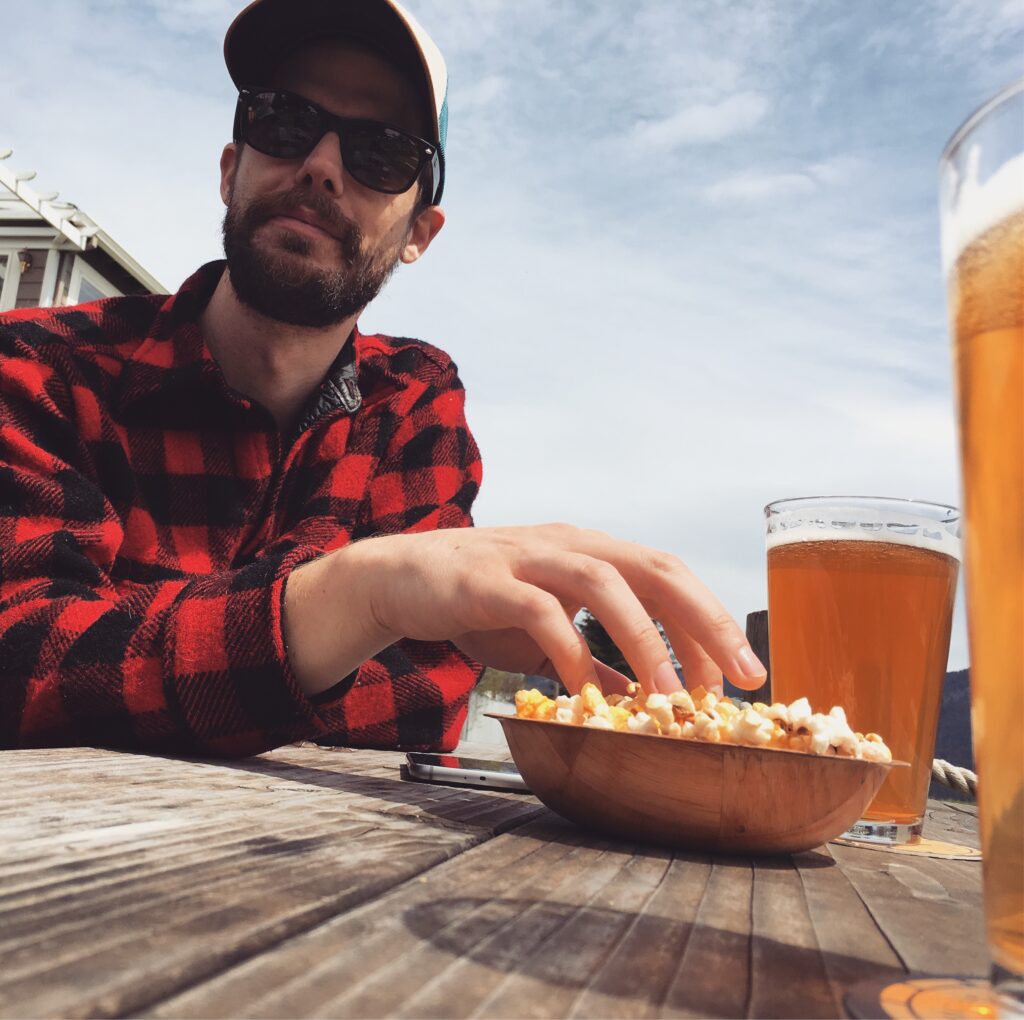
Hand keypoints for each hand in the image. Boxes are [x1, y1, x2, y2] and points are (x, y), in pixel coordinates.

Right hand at [295, 523, 766, 697]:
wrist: (398, 578)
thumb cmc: (479, 604)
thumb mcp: (548, 633)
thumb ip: (594, 660)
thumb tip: (641, 698)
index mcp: (591, 551)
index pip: (668, 577)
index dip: (712, 621)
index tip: (744, 674)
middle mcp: (570, 544)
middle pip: (654, 569)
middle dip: (705, 622)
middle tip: (741, 678)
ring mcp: (529, 557)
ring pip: (603, 582)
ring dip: (645, 639)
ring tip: (672, 695)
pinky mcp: (488, 580)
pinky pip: (540, 612)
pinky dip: (569, 650)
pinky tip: (584, 690)